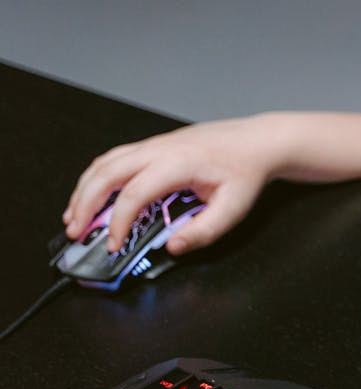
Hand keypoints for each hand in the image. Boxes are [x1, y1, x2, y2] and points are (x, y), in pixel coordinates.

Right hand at [63, 116, 278, 254]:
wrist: (257, 142)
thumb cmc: (245, 170)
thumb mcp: (233, 208)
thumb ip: (202, 231)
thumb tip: (172, 247)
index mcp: (178, 163)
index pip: (134, 194)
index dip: (118, 223)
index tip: (113, 245)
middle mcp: (159, 149)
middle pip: (106, 174)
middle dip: (84, 204)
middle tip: (76, 232)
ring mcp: (154, 145)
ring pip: (104, 163)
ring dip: (84, 189)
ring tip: (75, 217)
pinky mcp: (153, 146)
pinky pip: (114, 158)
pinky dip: (96, 177)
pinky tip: (92, 195)